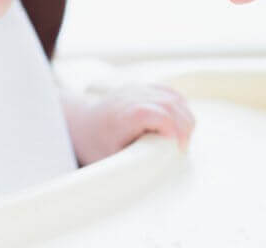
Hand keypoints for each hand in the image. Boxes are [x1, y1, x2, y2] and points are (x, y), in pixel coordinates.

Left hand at [62, 85, 194, 165]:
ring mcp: (138, 89)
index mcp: (126, 115)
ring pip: (173, 96)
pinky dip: (179, 106)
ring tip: (181, 137)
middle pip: (171, 104)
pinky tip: (179, 121)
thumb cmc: (95, 143)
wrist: (80, 123)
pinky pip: (168, 92)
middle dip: (185, 126)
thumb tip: (155, 178)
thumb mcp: (112, 160)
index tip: (179, 149)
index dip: (176, 131)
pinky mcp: (142, 88)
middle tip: (182, 148)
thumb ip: (134, 165)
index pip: (160, 115)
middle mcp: (132, 97)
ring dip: (184, 116)